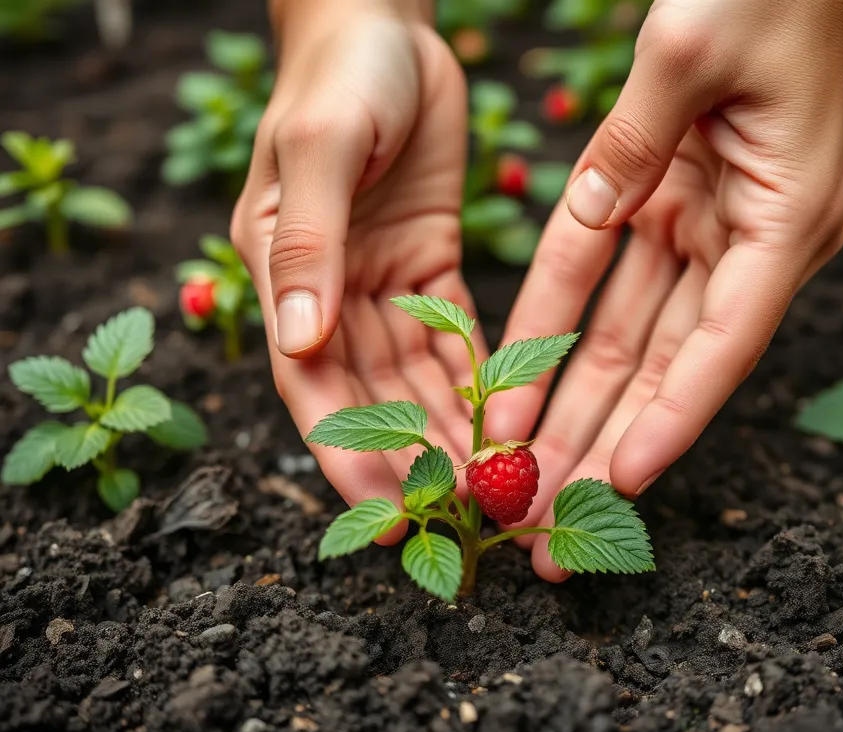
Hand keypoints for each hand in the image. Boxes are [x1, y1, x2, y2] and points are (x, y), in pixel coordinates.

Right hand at [232, 1, 484, 541]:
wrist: (384, 27)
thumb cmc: (340, 77)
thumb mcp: (321, 152)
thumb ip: (308, 247)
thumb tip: (301, 344)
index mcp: (283, 274)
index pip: (312, 386)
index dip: (347, 456)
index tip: (389, 516)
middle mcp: (329, 291)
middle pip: (369, 398)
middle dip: (411, 460)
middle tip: (464, 513)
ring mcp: (381, 282)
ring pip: (414, 380)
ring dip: (448, 433)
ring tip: (492, 485)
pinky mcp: (428, 265)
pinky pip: (451, 338)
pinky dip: (474, 380)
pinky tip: (503, 421)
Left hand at [487, 0, 842, 579]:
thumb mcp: (691, 49)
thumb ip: (633, 141)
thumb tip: (590, 216)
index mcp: (781, 223)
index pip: (719, 347)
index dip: (669, 420)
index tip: (617, 484)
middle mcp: (745, 243)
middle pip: (662, 366)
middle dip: (602, 444)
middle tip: (550, 521)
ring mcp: (703, 227)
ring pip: (626, 341)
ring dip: (571, 410)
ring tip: (519, 481)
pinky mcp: (663, 201)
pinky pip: (598, 274)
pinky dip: (556, 329)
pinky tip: (512, 392)